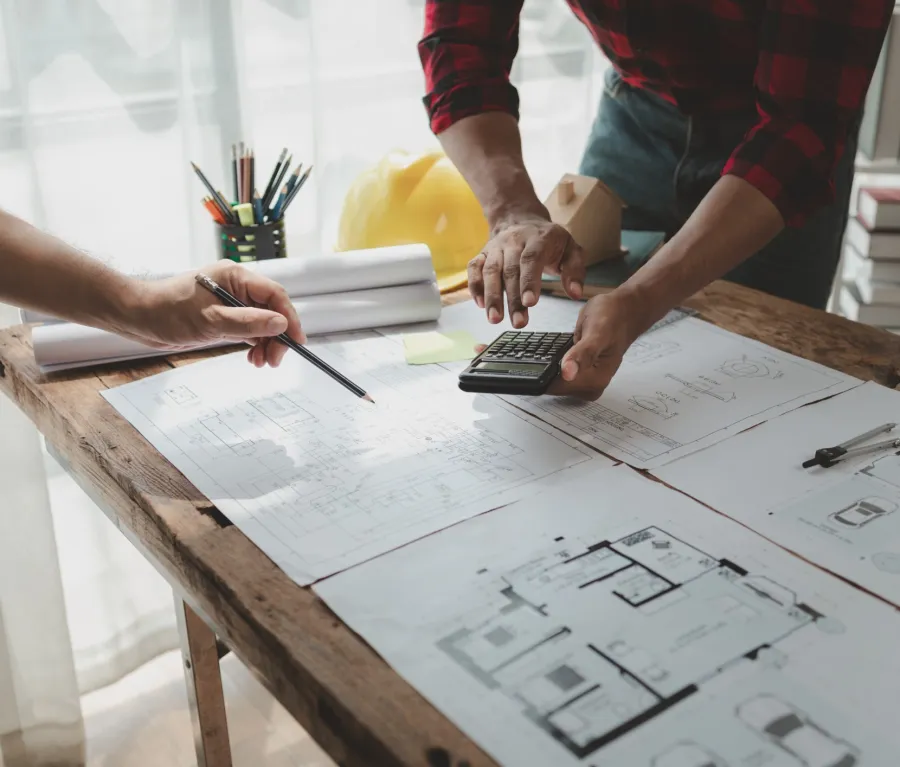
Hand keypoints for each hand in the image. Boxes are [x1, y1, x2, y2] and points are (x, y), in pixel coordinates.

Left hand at [126, 260, 304, 367]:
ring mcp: (231, 302)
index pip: (275, 295)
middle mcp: (236, 287)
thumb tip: (280, 324)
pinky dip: (255, 344)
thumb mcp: (210, 320)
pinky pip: (250, 330)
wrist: (138, 317)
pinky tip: (253, 357)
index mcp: (235, 277)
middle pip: (272, 310)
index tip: (296, 340)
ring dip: (267, 343)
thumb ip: (248, 322)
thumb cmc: (166, 311)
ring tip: (261, 362)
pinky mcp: (224, 317)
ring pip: (263, 323)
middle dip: (277, 336)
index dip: (289, 318)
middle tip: (275, 359)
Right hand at [468, 214, 585, 328]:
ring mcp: (496, 247)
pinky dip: (475, 286)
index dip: (529, 281)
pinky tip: (480, 304)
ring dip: (492, 296)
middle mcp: (514, 240)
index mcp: (538, 238)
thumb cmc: (549, 241)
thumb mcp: (571, 249)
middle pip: (510, 270)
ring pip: (490, 271)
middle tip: (518, 323)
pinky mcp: (483, 253)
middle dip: (512, 299)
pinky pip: (474, 268)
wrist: (521, 219)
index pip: (531, 259)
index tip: (530, 303)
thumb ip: (575, 271)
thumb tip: (576, 294)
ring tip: (495, 319)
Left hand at [547, 291, 645, 399]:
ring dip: (547, 366)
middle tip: (545, 348)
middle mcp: (591, 387)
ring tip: (550, 348)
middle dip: (544, 368)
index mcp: (595, 381)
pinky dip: (553, 364)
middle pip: (553, 385)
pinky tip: (555, 352)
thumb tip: (568, 374)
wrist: (624, 312)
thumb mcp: (597, 332)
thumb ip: (582, 354)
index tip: (533, 359)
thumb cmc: (614, 318)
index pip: (556, 387)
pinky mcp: (581, 376)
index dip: (542, 373)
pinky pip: (558, 374)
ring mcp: (585, 382)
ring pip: (554, 380)